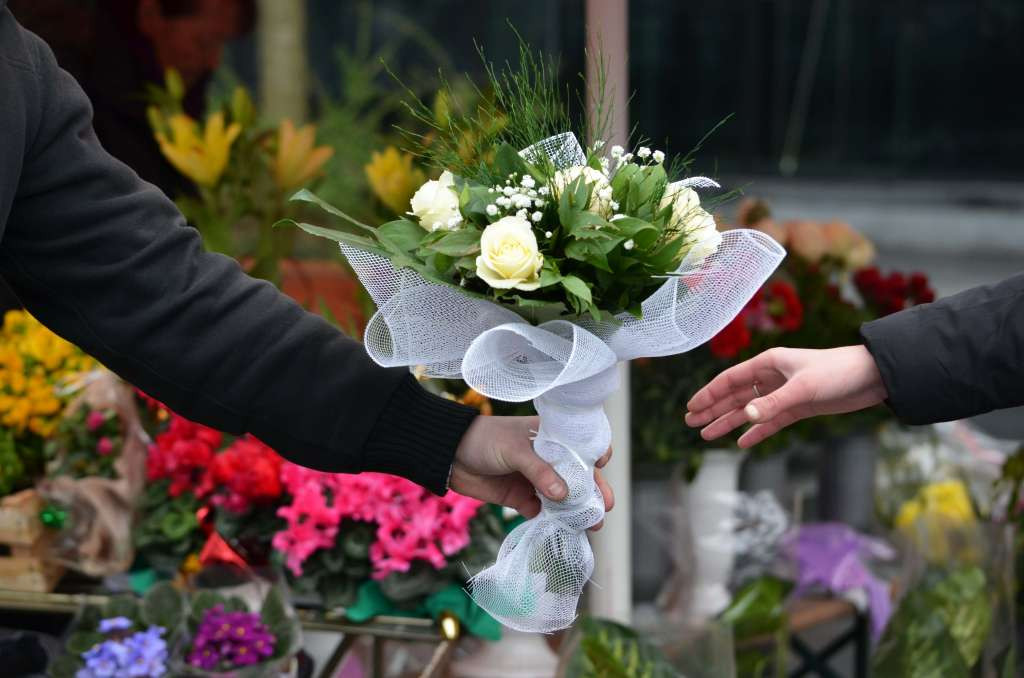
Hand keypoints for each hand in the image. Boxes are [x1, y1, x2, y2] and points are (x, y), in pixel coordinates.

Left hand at [450, 415, 613, 529]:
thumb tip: (564, 495)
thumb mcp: (515, 450)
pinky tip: (564, 531)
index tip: (600, 466)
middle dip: (593, 492)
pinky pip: (543, 513)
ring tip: (591, 525)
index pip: (580, 445)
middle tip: (603, 508)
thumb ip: (539, 472)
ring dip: (576, 511)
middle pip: (578, 477)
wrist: (449, 456)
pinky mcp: (521, 499)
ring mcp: (535, 481)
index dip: (595, 454)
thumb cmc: (485, 440)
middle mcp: (548, 460)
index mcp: (550, 438)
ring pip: (563, 498)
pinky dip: (554, 522)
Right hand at [684, 346, 887, 447]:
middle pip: (735, 396)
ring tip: (706, 435)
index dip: (709, 394)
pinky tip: (741, 442)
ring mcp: (784, 394)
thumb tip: (746, 418)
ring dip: (728, 422)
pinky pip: (770, 422)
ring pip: (749, 411)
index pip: (730, 380)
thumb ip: (774, 404)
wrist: (873, 377)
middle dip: (712, 409)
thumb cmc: (838, 372)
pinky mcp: (798, 408)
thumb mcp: (804, 388)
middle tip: (690, 423)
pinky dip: (756, 432)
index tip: (691, 408)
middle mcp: (772, 378)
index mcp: (769, 364)